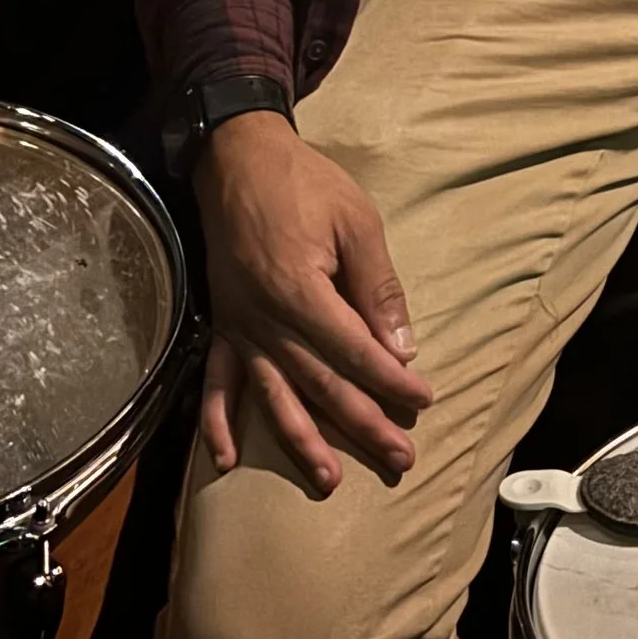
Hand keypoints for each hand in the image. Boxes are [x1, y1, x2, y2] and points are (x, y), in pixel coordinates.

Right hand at [192, 111, 433, 497]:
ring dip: (300, 441)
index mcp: (301, 291)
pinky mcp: (221, 324)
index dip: (391, 381)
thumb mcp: (356, 221)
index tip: (423, 402)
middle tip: (400, 458)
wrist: (237, 158)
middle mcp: (265, 319)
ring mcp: (238, 326)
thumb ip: (378, 287)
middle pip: (321, 383)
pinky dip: (216, 422)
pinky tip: (225, 460)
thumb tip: (401, 348)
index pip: (355, 352)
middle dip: (363, 423)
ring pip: (273, 395)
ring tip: (328, 480)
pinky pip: (214, 382)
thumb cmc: (304, 184)